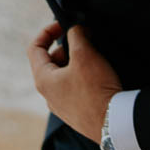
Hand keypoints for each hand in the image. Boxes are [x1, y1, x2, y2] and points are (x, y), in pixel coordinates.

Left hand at [27, 22, 121, 142]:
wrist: (115, 124)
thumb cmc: (96, 89)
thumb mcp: (85, 54)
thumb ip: (76, 35)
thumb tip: (76, 29)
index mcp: (43, 80)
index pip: (34, 48)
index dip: (47, 31)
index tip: (64, 25)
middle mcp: (48, 95)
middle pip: (50, 62)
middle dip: (66, 47)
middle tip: (86, 42)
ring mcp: (62, 107)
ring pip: (63, 76)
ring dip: (75, 63)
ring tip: (94, 58)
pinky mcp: (76, 114)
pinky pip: (74, 90)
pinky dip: (83, 78)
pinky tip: (98, 77)